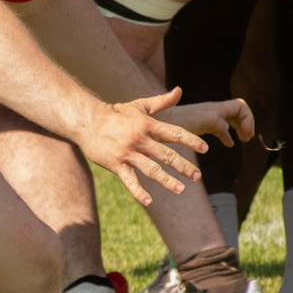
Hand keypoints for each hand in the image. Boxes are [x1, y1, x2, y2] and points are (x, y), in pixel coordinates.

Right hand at [76, 87, 209, 206]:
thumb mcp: (139, 105)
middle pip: (166, 155)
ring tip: (181, 190)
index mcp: (147, 125)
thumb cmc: (116, 113)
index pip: (174, 133)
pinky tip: (149, 201)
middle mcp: (140, 139)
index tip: (205, 148)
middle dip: (183, 166)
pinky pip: (130, 181)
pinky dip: (139, 192)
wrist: (88, 121)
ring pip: (151, 169)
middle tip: (197, 176)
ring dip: (167, 181)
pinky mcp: (116, 165)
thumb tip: (179, 90)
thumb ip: (161, 101)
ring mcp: (128, 153)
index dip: (190, 140)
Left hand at [164, 97, 254, 146]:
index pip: (240, 107)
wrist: (151, 125)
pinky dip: (228, 134)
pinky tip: (229, 144)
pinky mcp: (200, 125)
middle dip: (247, 122)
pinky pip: (220, 127)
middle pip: (238, 111)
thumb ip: (213, 122)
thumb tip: (228, 129)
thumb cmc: (170, 123)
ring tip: (244, 139)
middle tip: (248, 137)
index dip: (248, 119)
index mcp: (213, 110)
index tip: (246, 134)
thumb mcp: (195, 122)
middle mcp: (211, 111)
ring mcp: (206, 118)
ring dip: (240, 127)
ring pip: (230, 118)